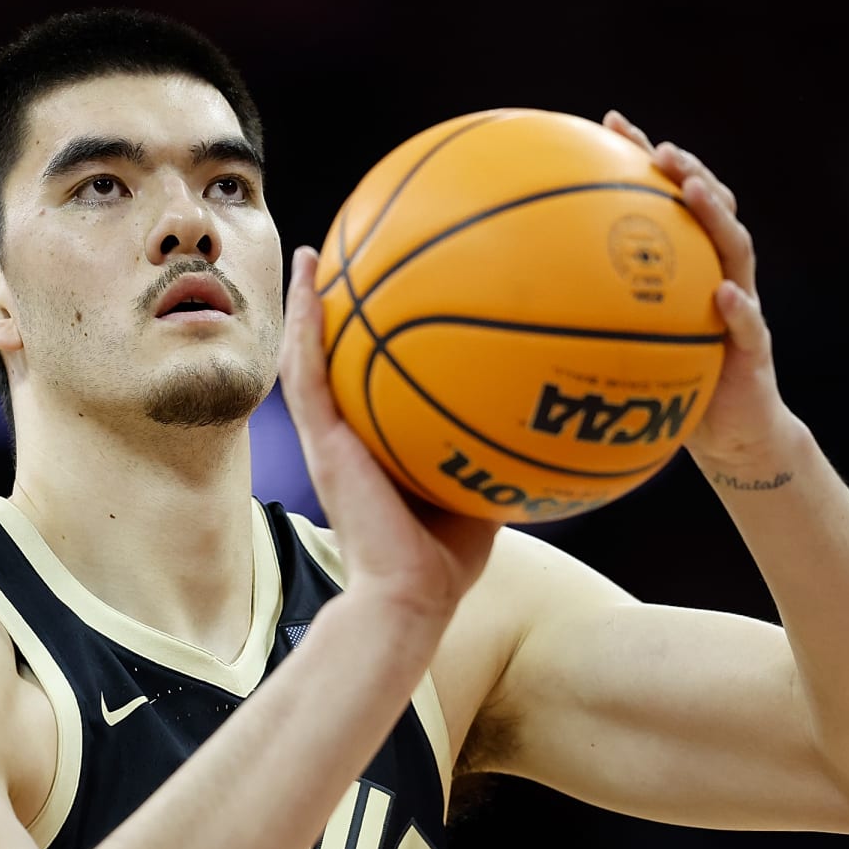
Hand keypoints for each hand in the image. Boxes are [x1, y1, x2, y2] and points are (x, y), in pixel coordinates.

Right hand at [280, 246, 499, 617]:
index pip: (370, 381)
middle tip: (342, 257)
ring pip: (307, 358)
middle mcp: (348, 436)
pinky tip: (311, 281)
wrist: (412, 594)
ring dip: (307, 305)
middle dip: (335, 310)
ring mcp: (329, 437)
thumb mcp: (482, 490)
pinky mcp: (322, 441)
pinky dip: (306, 324)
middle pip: (333, 361)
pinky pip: (307, 373)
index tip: (384, 293)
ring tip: (311, 254)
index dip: (371, 339)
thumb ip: (496, 449)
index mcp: (378, 445)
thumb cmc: (448, 558)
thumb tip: (542, 415)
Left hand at [602, 110, 803, 470]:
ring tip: (693, 191)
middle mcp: (719, 274)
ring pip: (737, 250)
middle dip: (689, 170)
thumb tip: (508, 300)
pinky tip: (722, 294)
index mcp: (688, 268)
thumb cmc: (673, 387)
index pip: (670, 200)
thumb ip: (588, 317)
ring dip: (715, 217)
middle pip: (712, 207)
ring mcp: (743, 307)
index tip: (611, 122)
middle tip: (661, 149)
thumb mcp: (626, 346)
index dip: (645, 159)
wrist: (730, 436)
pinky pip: (750, 325)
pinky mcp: (754, 350)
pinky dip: (738, 307)